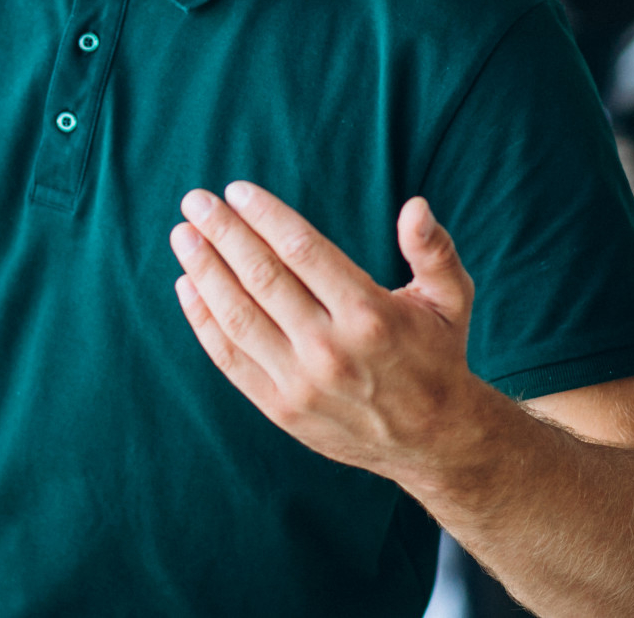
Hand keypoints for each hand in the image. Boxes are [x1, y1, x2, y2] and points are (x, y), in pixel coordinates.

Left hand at [169, 183, 487, 485]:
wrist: (434, 442)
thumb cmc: (437, 355)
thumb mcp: (450, 299)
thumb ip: (434, 249)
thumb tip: (415, 206)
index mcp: (370, 314)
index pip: (302, 251)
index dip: (265, 216)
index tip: (236, 190)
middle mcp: (330, 350)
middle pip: (261, 277)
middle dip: (222, 233)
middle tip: (195, 201)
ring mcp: (301, 383)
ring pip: (237, 316)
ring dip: (203, 271)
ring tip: (183, 236)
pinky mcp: (281, 408)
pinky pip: (229, 357)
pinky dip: (202, 320)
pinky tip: (187, 286)